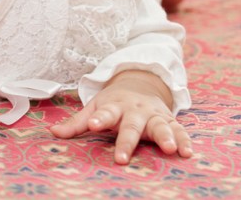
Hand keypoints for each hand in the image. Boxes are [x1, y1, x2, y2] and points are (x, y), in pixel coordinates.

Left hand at [49, 70, 192, 163]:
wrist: (140, 84)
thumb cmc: (114, 102)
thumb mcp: (95, 107)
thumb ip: (76, 123)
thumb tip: (52, 132)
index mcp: (115, 106)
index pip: (106, 112)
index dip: (99, 118)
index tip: (94, 125)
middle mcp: (135, 110)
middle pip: (132, 126)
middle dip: (127, 141)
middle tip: (122, 157)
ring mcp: (154, 115)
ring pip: (160, 126)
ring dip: (166, 137)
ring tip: (170, 150)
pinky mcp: (169, 120)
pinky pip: (179, 130)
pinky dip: (185, 140)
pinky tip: (188, 152)